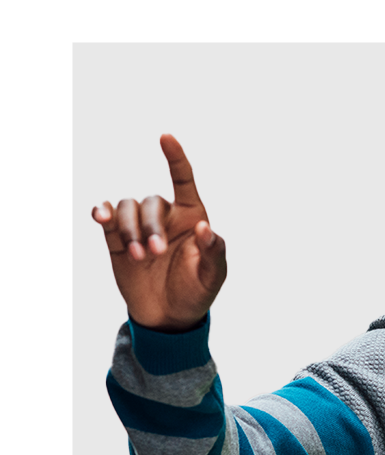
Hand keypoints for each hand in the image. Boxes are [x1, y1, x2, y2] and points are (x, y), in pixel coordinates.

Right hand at [91, 133, 226, 331]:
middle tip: (155, 252)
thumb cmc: (196, 292)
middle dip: (150, 226)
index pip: (183, 181)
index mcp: (192, 218)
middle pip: (150, 202)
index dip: (176, 159)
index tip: (165, 138)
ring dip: (130, 228)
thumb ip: (214, 252)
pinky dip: (102, 213)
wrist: (169, 317)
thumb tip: (204, 227)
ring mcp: (140, 227)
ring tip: (140, 256)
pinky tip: (101, 216)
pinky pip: (107, 217)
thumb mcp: (213, 277)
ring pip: (127, 207)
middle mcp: (165, 217)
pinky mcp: (118, 241)